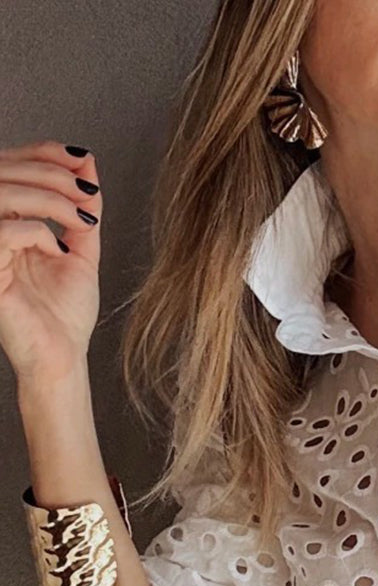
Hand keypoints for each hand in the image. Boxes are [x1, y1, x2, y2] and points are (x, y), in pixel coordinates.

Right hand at [0, 139, 100, 382]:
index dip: (43, 153)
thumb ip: (83, 209)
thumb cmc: (65, 315)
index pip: (12, 166)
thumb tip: (86, 163)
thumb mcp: (82, 251)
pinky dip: (37, 232)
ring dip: (48, 198)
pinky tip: (58, 250)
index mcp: (7, 220)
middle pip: (4, 172)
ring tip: (79, 220)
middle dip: (51, 173)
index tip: (80, 160)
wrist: (62, 358)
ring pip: (3, 195)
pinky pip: (4, 231)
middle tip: (85, 193)